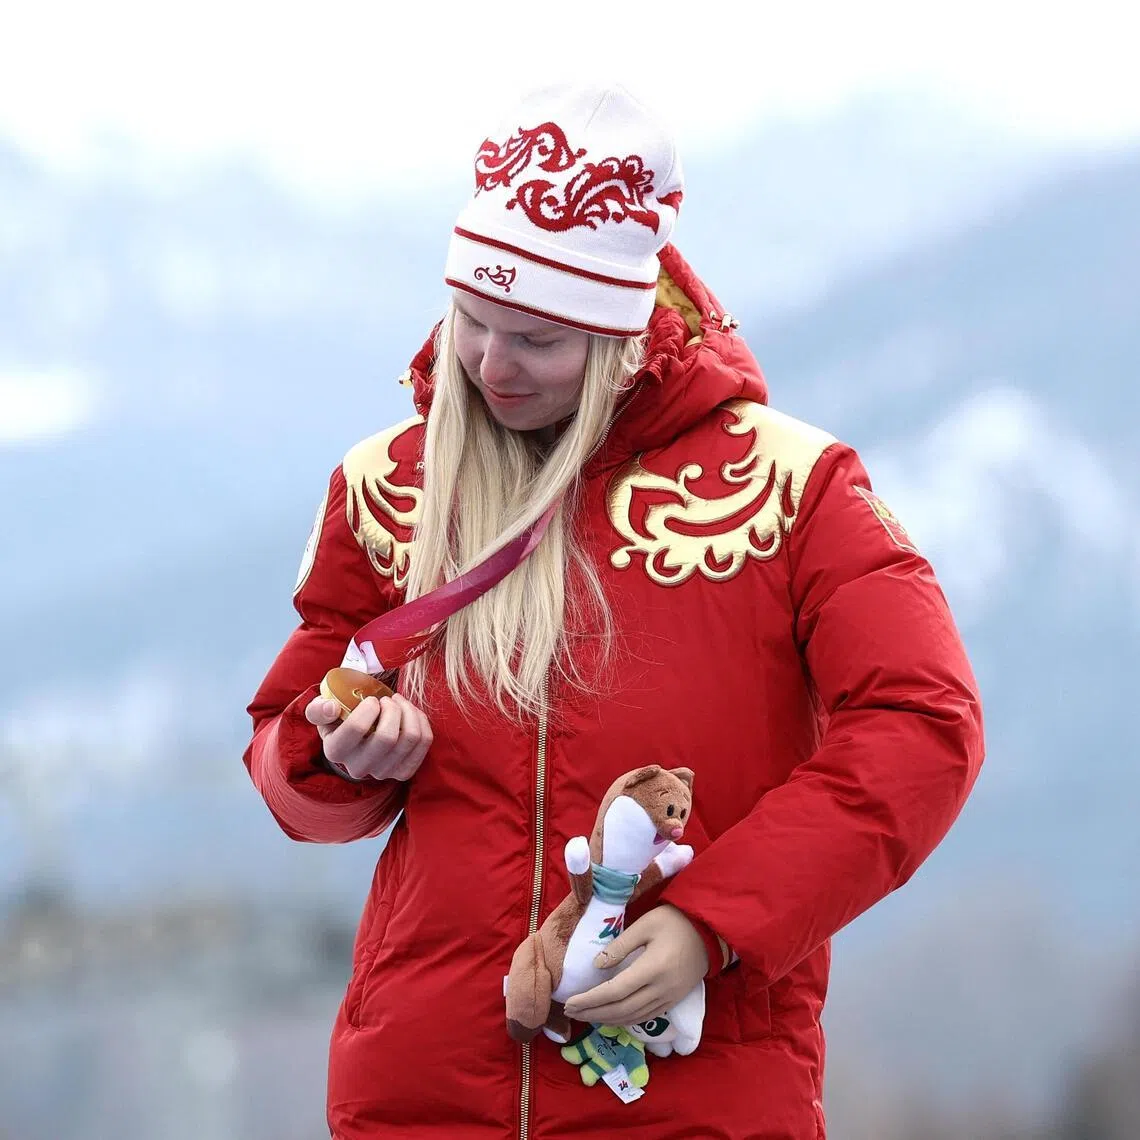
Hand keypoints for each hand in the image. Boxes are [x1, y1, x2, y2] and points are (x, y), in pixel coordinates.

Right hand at [304, 692, 431, 781]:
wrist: (356, 743)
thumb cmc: (340, 721)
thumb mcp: (322, 713)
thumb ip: (318, 708)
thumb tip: (332, 708)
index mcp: (335, 751)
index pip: (356, 728)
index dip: (369, 708)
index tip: (371, 700)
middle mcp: (358, 767)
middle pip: (387, 737)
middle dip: (393, 709)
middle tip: (388, 700)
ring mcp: (383, 772)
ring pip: (410, 738)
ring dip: (409, 712)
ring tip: (399, 703)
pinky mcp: (404, 771)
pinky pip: (424, 743)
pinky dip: (421, 722)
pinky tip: (411, 713)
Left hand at [562, 904, 708, 1025]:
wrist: (709, 932)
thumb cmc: (674, 922)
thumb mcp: (645, 924)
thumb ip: (620, 945)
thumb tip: (597, 966)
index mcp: (652, 968)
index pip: (615, 991)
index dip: (590, 1000)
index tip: (570, 1002)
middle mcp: (660, 989)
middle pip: (621, 1009)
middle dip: (593, 1013)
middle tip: (570, 1012)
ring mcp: (668, 999)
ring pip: (632, 1017)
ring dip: (606, 1020)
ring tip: (585, 1016)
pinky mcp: (673, 1002)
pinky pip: (644, 1017)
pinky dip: (624, 1020)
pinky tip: (611, 1017)